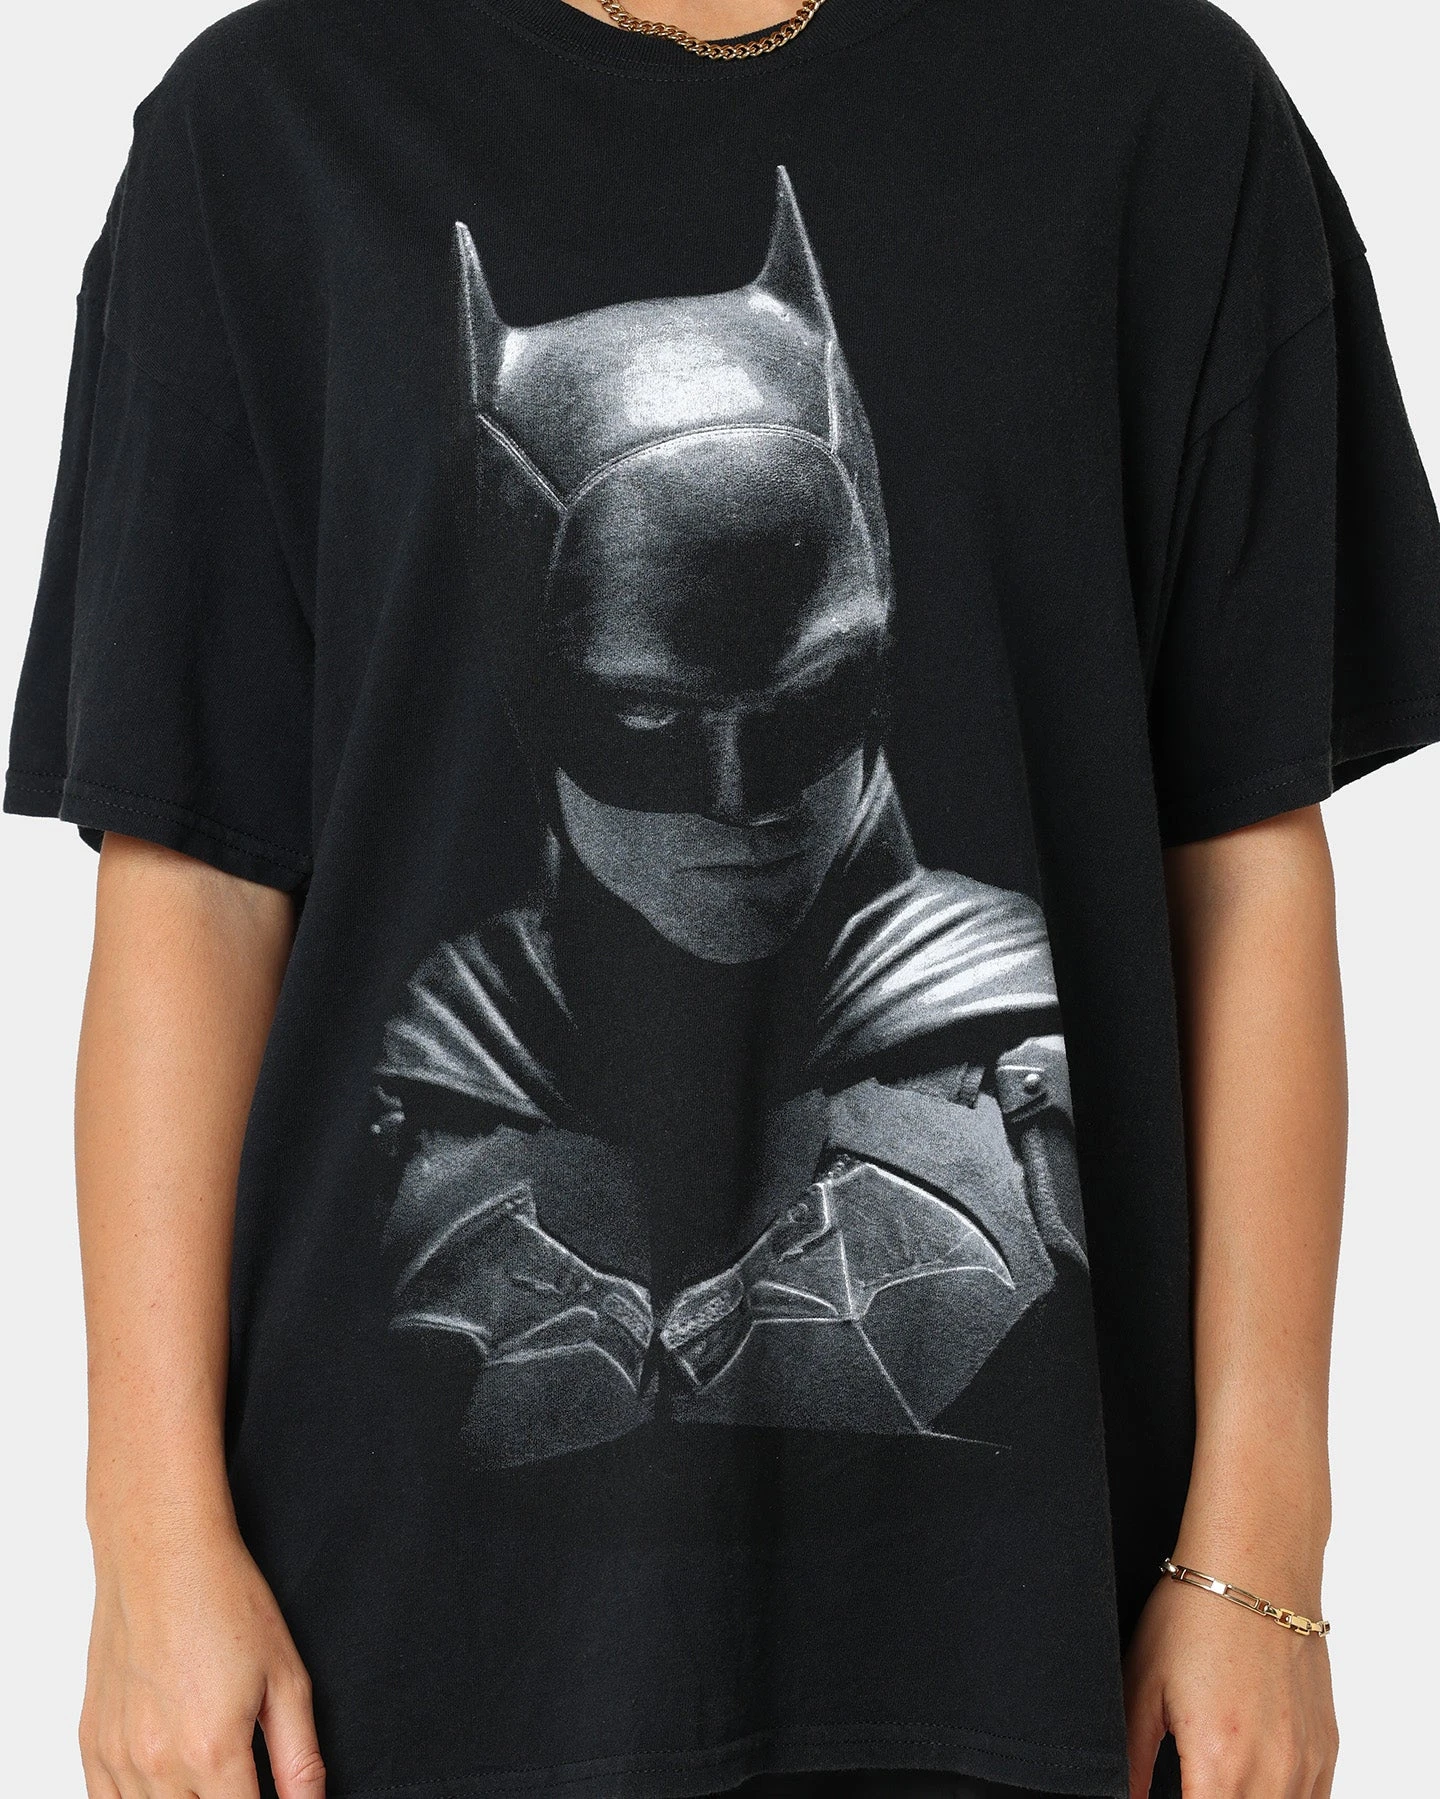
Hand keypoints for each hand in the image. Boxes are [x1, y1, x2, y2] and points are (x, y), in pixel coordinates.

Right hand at [80, 1511, 324, 1798]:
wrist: (162, 1554)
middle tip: (240, 1786)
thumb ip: (300, 1758)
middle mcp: (158, 1764)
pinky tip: (166, 1786)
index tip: (267, 1798)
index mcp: (213, 1751)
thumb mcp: (286, 1676)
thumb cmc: (224, 1600)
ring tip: (208, 1782)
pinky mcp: (92, 1744)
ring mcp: (117, 1757)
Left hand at [1124, 1574, 1337, 1797]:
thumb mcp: (1141, 1684)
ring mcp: (1306, 1764)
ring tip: (1214, 1778)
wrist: (1256, 1566)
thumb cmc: (1194, 1615)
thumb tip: (1126, 1797)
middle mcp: (1272, 1774)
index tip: (1161, 1795)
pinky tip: (1252, 1782)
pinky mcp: (1326, 1748)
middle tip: (1187, 1780)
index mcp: (1219, 1764)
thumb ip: (1132, 1756)